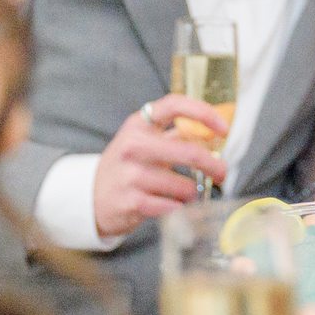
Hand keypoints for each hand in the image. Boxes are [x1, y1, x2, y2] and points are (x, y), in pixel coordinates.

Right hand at [93, 95, 229, 239]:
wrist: (91, 197)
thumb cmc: (127, 167)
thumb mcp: (144, 142)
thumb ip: (176, 135)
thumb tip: (214, 133)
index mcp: (138, 124)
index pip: (174, 105)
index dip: (204, 113)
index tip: (223, 129)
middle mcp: (132, 146)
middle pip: (189, 152)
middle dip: (214, 165)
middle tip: (222, 173)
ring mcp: (130, 174)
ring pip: (184, 186)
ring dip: (192, 193)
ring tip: (184, 194)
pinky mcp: (131, 202)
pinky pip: (172, 207)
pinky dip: (178, 208)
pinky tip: (171, 205)